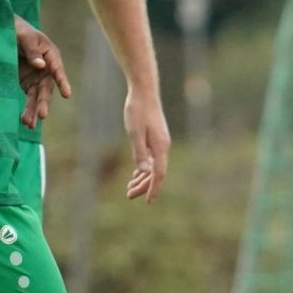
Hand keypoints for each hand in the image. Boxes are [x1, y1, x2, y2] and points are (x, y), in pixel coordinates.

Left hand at [16, 16, 71, 128]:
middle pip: (47, 88)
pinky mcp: (27, 84)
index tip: (67, 94)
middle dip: (44, 102)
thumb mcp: (24, 36)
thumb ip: (32, 50)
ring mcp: (37, 78)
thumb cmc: (19, 30)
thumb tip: (40, 66)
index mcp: (51, 55)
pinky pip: (29, 99)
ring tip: (29, 124)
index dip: (62, 81)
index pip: (57, 69)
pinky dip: (28, 110)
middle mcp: (47, 69)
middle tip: (42, 115)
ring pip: (38, 97)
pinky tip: (25, 121)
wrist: (5, 30)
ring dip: (34, 110)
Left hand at [122, 87, 170, 202]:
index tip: (148, 201)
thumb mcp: (135, 132)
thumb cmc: (138, 110)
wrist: (144, 92)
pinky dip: (144, 168)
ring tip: (129, 188)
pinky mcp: (155, 138)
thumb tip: (143, 171)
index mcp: (160, 147)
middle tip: (129, 195)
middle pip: (156, 173)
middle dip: (144, 186)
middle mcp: (163, 146)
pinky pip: (152, 159)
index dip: (153, 188)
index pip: (159, 174)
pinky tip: (136, 174)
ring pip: (154, 167)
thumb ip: (139, 152)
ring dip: (143, 178)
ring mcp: (160, 142)